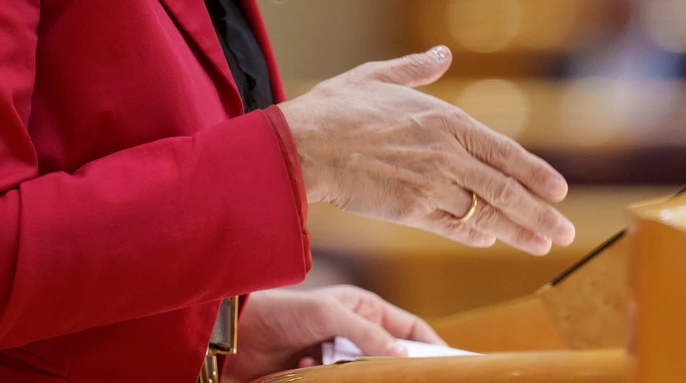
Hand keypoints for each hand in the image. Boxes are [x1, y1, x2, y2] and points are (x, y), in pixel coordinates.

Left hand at [225, 285, 440, 379]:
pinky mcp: (318, 375)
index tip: (453, 364)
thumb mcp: (329, 315)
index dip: (432, 345)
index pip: (411, 329)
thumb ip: (368, 333)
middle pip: (391, 356)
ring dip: (353, 375)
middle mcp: (354, 332)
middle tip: (403, 378)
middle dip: (393, 367)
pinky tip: (306, 369)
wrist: (233, 334)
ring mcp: (336, 356)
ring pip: (365, 374)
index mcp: (364, 309)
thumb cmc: (280, 311)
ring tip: (329, 366)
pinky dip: (327, 380)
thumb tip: (403, 355)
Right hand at [276, 46, 574, 254]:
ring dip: (518, 231)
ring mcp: (431, 185)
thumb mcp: (377, 76)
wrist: (304, 146)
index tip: (559, 190)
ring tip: (543, 245)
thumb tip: (442, 55)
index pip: (505, 151)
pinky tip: (489, 241)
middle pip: (505, 189)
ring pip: (486, 213)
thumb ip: (416, 70)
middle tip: (564, 232)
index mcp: (445, 118)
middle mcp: (447, 153)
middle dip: (540, 213)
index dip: (536, 173)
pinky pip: (454, 228)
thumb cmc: (335, 109)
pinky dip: (475, 235)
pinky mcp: (411, 211)